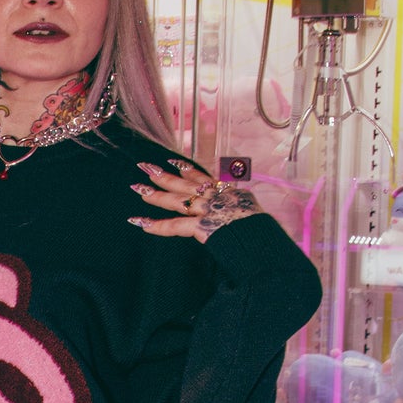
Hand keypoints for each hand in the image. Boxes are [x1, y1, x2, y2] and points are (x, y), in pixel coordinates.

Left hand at [130, 160, 261, 242]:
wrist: (265, 241)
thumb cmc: (262, 233)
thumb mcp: (254, 214)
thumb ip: (244, 210)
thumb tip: (244, 213)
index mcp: (229, 193)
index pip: (204, 178)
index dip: (188, 170)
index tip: (174, 162)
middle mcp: (217, 197)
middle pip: (186, 183)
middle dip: (165, 175)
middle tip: (146, 167)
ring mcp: (209, 210)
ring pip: (178, 200)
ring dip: (156, 195)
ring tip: (138, 189)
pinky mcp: (203, 226)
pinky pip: (176, 225)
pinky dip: (158, 225)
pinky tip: (142, 223)